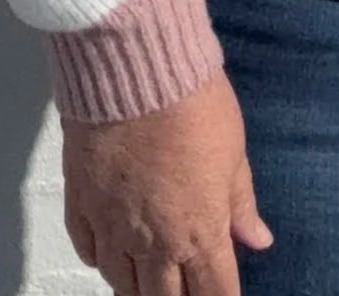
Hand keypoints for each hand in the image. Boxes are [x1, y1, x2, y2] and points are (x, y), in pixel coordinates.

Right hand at [62, 72, 271, 295]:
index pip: (214, 294)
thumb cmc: (191, 102)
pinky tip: (108, 253)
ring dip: (137, 286)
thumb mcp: (233, 152)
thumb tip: (257, 238)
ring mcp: (112, 223)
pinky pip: (86, 247)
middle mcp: (154, 241)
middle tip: (183, 288)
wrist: (134, 65)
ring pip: (121, 281)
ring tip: (146, 280)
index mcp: (200, 233)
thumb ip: (240, 203)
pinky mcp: (80, 198)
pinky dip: (99, 258)